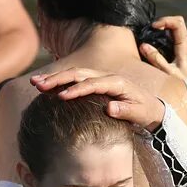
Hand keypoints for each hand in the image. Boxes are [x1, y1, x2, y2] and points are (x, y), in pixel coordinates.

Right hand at [30, 68, 165, 130]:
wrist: (151, 107)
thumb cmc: (145, 111)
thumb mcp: (139, 113)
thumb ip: (125, 111)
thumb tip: (109, 109)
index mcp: (117, 82)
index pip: (94, 84)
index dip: (78, 89)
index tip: (62, 97)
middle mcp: (107, 76)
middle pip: (79, 73)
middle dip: (58, 78)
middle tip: (39, 85)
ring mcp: (99, 77)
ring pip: (74, 73)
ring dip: (54, 77)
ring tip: (35, 82)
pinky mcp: (94, 82)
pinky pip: (75, 79)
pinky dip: (59, 81)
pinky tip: (44, 85)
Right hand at [140, 15, 186, 81]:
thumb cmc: (184, 86)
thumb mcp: (169, 73)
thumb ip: (157, 59)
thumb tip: (143, 46)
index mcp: (184, 48)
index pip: (178, 23)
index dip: (165, 20)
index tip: (154, 27)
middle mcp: (184, 47)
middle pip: (176, 24)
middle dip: (162, 23)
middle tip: (150, 31)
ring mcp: (180, 50)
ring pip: (171, 32)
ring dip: (160, 32)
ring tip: (148, 38)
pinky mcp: (176, 56)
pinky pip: (168, 42)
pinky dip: (159, 40)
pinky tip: (151, 48)